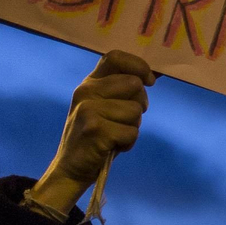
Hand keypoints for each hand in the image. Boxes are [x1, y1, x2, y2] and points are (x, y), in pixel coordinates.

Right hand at [27, 50, 155, 214]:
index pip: (115, 57)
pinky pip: (132, 132)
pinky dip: (128, 142)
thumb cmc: (97, 135)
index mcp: (90, 83)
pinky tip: (113, 146)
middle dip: (140, 104)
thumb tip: (153, 75)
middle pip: (134, 85)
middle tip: (125, 120)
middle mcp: (86, 91)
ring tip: (115, 134)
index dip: (138, 65)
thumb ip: (123, 90)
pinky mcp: (94, 129)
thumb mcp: (106, 106)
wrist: (72, 168)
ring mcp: (88, 110)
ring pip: (136, 110)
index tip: (149, 81)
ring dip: (133, 126)